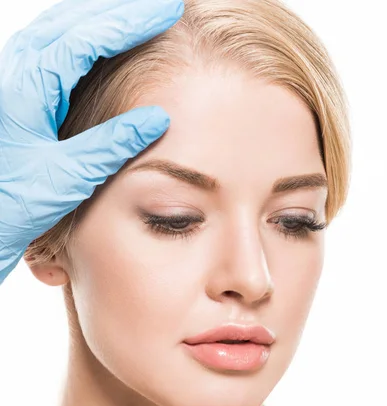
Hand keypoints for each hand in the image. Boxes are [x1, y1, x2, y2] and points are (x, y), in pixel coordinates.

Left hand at [0, 0, 183, 283]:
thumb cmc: (15, 200)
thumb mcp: (69, 176)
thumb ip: (112, 144)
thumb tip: (157, 118)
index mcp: (31, 85)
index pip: (88, 37)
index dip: (131, 21)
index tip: (166, 10)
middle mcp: (19, 70)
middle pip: (74, 18)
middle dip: (121, 8)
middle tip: (163, 3)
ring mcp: (16, 75)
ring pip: (62, 25)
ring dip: (102, 15)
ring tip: (139, 12)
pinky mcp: (19, 88)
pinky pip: (54, 43)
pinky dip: (84, 33)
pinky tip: (102, 38)